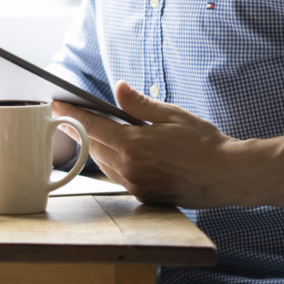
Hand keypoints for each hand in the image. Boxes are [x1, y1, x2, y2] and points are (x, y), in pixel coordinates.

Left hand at [53, 81, 247, 207]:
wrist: (229, 175)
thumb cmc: (204, 142)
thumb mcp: (172, 115)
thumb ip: (139, 104)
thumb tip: (117, 88)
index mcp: (134, 144)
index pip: (91, 126)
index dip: (70, 114)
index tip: (55, 105)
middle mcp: (130, 167)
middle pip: (93, 146)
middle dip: (81, 130)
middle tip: (71, 116)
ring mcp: (136, 185)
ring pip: (103, 164)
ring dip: (96, 148)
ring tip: (95, 132)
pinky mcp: (145, 196)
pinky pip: (118, 177)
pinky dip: (113, 163)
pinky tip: (119, 152)